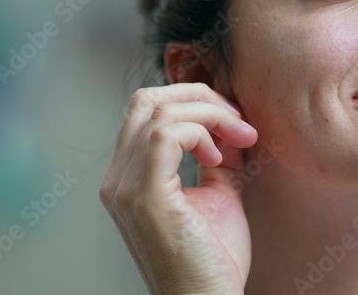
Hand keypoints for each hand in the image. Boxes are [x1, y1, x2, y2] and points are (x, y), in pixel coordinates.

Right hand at [100, 83, 258, 293]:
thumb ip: (218, 158)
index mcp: (128, 177)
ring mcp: (125, 188)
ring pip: (158, 111)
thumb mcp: (218, 194)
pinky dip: (200, 132)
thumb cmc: (214, 261)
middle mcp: (117, 179)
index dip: (193, 103)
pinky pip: (165, 134)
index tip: (235, 122)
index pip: (146, 110)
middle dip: (199, 96)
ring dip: (209, 114)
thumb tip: (231, 122)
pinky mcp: (144, 196)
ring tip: (240, 138)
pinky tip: (218, 158)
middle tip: (238, 119)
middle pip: (146, 99)